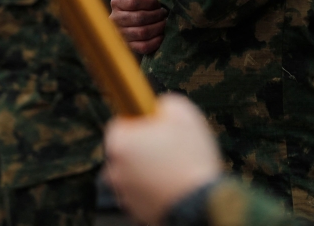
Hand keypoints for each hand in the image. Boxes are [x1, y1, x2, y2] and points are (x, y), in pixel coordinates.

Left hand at [104, 94, 223, 224]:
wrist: (199, 204)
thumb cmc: (190, 160)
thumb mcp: (183, 114)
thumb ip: (163, 103)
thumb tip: (159, 105)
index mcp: (120, 143)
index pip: (120, 122)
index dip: (141, 120)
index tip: (155, 123)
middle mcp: (114, 169)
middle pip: (126, 148)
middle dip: (144, 144)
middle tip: (169, 144)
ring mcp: (123, 193)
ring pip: (134, 170)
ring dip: (148, 167)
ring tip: (175, 166)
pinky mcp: (135, 210)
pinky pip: (142, 190)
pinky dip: (153, 186)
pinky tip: (173, 182)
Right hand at [110, 0, 167, 54]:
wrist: (129, 18)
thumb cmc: (138, 3)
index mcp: (117, 2)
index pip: (134, 2)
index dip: (150, 3)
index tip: (159, 4)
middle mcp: (114, 18)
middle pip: (139, 18)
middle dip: (156, 15)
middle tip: (165, 13)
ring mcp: (119, 34)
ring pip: (142, 32)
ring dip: (158, 27)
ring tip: (165, 22)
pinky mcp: (127, 46)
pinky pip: (143, 47)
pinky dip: (156, 41)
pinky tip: (161, 35)